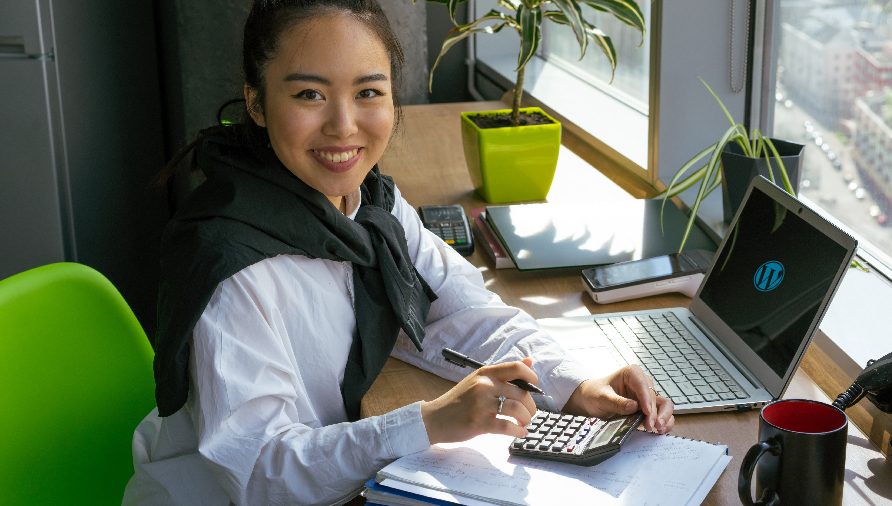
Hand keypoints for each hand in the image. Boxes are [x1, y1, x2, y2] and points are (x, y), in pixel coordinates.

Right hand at [420, 358, 537, 443]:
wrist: (434, 419)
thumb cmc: (458, 401)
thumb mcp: (478, 381)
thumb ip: (503, 373)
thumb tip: (529, 362)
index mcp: (485, 373)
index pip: (516, 368)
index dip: (531, 377)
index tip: (534, 386)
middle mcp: (484, 386)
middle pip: (521, 393)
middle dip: (531, 406)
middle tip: (529, 413)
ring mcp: (480, 404)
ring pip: (517, 410)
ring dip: (526, 419)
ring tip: (524, 423)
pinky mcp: (478, 423)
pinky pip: (506, 427)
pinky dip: (518, 431)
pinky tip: (520, 432)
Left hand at [562, 365, 674, 433]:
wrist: (591, 400)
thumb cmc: (595, 394)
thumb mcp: (601, 398)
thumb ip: (617, 402)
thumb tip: (634, 406)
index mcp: (631, 373)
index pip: (643, 385)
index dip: (647, 399)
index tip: (646, 412)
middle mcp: (642, 382)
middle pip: (655, 397)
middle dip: (654, 412)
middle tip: (651, 425)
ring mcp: (646, 395)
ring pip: (664, 404)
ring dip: (664, 416)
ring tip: (659, 428)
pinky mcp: (648, 406)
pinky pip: (661, 412)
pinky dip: (664, 420)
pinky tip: (661, 429)